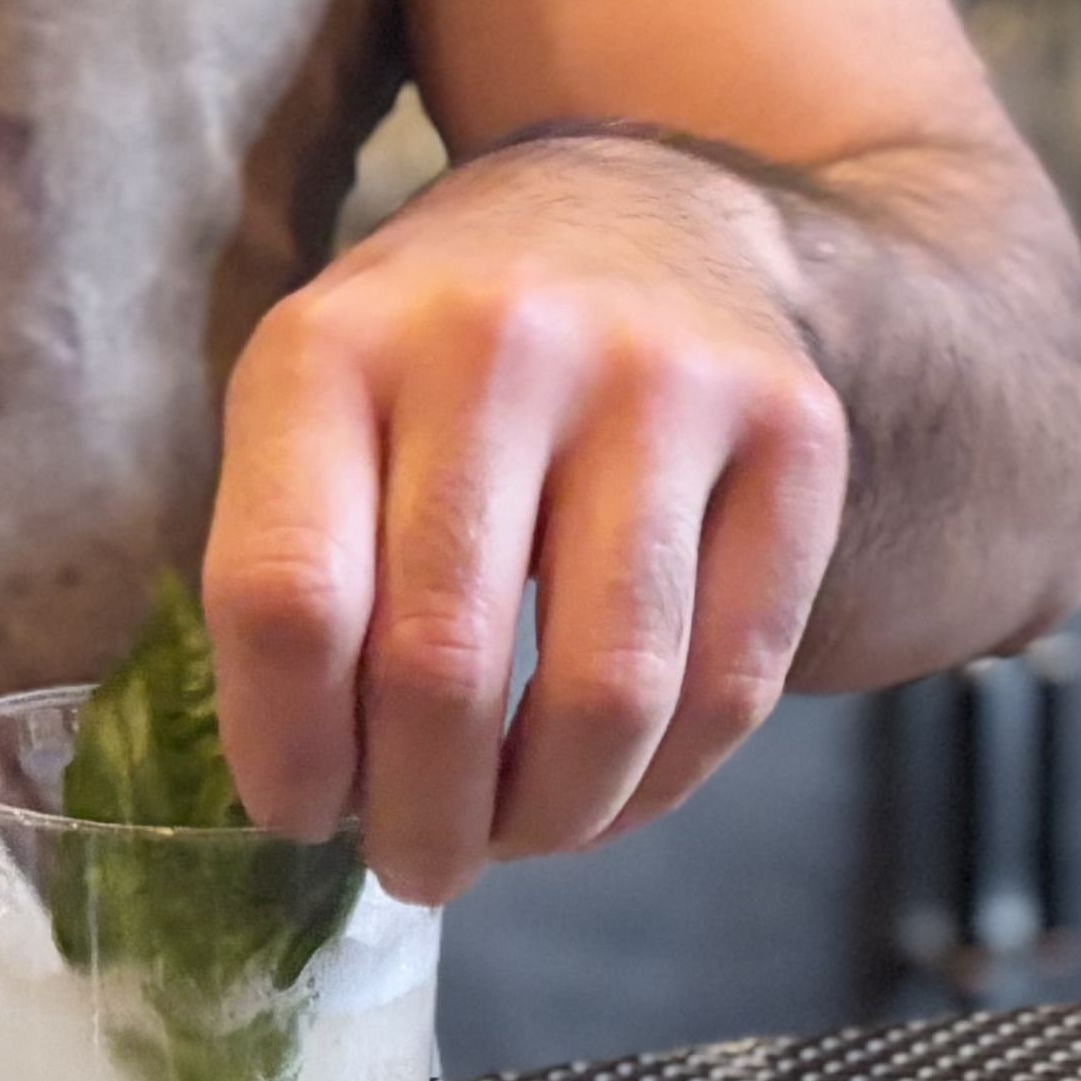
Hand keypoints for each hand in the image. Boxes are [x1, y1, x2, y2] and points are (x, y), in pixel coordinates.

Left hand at [201, 133, 851, 905]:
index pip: (285, 598)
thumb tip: (307, 798)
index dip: (287, 751)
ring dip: (549, 818)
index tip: (301, 815)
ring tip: (512, 836)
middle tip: (415, 866)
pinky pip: (736, 679)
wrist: (652, 213)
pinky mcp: (795, 432)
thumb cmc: (445, 359)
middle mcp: (497, 344)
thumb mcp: (321, 404)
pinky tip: (611, 788)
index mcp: (334, 347)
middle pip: (441, 666)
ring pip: (607, 693)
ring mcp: (661, 382)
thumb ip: (291, 571)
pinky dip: (665, 781)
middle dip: (421, 821)